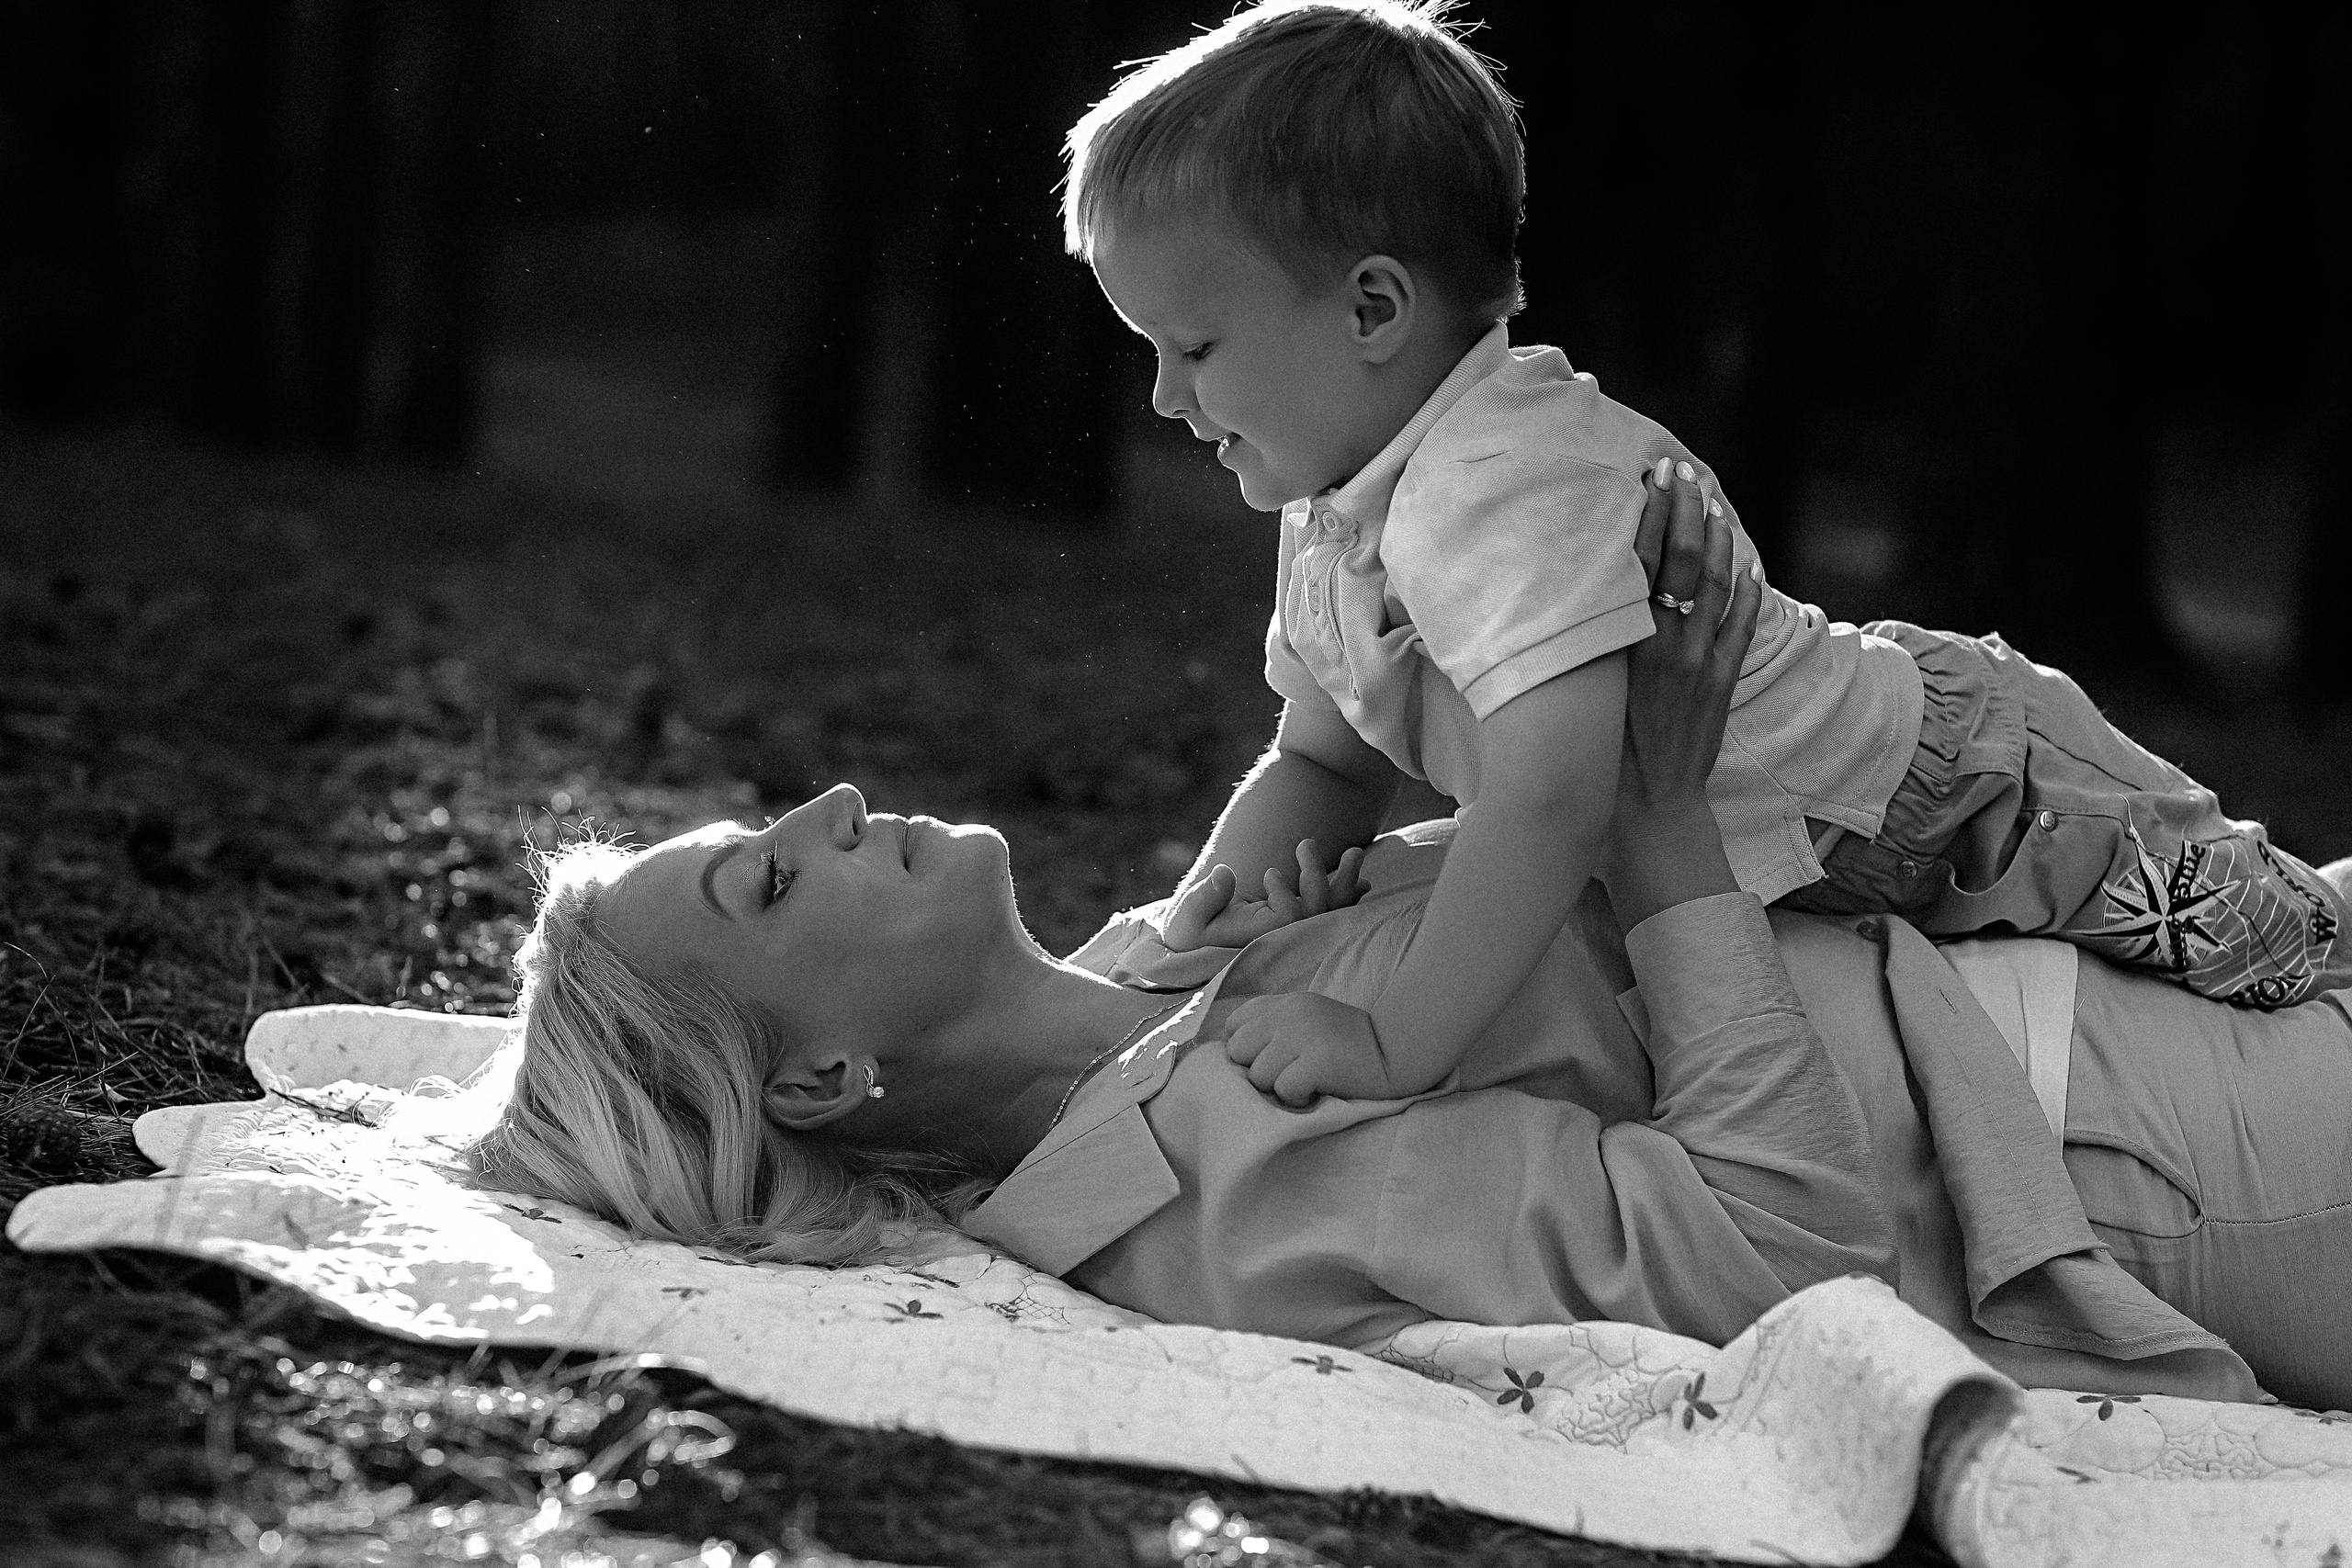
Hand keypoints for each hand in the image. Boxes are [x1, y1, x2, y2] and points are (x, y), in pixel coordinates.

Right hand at [1160, 839, 1366, 951]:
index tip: (1268, 873)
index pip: (1289, 920)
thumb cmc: (1193, 932)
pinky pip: (1333, 913)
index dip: (1287, 896)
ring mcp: (1296, 933)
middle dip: (1318, 878)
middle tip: (1304, 843)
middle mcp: (1285, 939)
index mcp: (1260, 939)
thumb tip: (1226, 873)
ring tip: (1355, 852)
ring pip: (1331, 913)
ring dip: (1346, 883)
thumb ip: (1206, 897)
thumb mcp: (1190, 917)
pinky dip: (1348, 895)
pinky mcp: (1302, 923)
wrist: (1199, 945)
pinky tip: (1363, 881)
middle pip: (1316, 913)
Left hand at [1223, 991, 1392, 1104]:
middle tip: (1289, 1074)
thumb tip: (1234, 1054)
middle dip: (1258, 1070)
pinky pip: (1284, 1090)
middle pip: (1238, 1052)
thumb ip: (1274, 1026)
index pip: (1233, 1025)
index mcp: (1284, 1003)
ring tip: (1308, 1082)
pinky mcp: (1317, 1061)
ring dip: (1280, 1088)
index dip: (1247, 1049)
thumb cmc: (1349, 1043)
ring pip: (1259, 1076)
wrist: (1396, 1050)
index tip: (1270, 1059)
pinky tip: (1318, 1090)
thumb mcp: (1308, 1019)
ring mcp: (1302, 1036)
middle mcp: (1288, 1014)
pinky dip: (1298, 1099)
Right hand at [1622, 457, 1762, 834]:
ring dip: (1718, 540)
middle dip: (1686, 511)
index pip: (1642, 563)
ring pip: (1717, 586)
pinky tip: (1750, 566)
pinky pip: (1743, 627)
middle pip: (1683, 562)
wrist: (1647, 806)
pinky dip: (1749, 592)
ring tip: (1713, 504)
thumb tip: (1593, 589)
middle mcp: (1665, 647)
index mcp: (1625, 644)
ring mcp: (1700, 664)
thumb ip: (1594, 640)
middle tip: (1683, 471)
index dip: (1652, 515)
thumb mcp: (1587, 686)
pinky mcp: (1722, 684)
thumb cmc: (1600, 750)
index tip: (1654, 476)